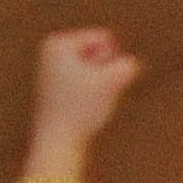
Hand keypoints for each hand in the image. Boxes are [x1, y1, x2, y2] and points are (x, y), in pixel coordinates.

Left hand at [28, 28, 140, 161]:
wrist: (57, 143)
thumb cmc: (81, 111)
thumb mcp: (111, 84)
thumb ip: (127, 67)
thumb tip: (130, 64)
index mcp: (59, 42)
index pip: (105, 39)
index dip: (108, 64)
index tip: (90, 85)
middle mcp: (51, 50)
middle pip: (100, 52)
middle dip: (104, 73)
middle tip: (87, 95)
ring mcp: (53, 68)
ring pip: (98, 69)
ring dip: (101, 86)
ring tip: (84, 103)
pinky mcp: (58, 86)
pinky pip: (91, 82)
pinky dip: (94, 95)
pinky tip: (81, 110)